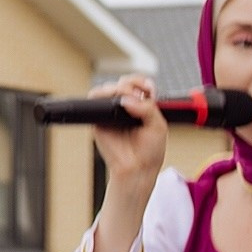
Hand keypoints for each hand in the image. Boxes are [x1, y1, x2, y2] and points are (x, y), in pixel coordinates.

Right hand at [90, 73, 166, 187]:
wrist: (136, 168)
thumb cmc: (149, 151)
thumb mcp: (158, 126)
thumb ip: (147, 108)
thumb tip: (127, 99)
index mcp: (142, 106)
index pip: (139, 85)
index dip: (142, 82)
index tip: (148, 88)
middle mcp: (125, 107)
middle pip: (123, 83)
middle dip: (130, 84)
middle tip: (137, 95)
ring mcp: (110, 112)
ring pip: (107, 89)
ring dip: (116, 89)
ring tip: (126, 100)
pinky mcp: (97, 118)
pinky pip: (94, 101)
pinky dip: (100, 96)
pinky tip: (113, 103)